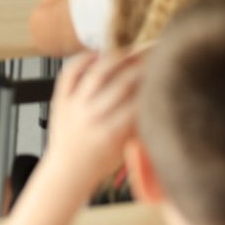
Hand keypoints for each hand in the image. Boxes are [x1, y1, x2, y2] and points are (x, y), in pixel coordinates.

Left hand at [37, 51, 143, 192]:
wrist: (67, 172)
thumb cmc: (100, 162)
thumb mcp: (125, 148)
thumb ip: (139, 123)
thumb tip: (155, 94)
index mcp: (110, 133)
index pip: (138, 100)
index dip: (153, 84)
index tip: (165, 74)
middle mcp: (91, 116)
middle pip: (121, 82)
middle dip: (141, 67)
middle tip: (154, 56)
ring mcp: (73, 106)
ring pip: (97, 72)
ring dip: (117, 58)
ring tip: (131, 52)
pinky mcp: (59, 99)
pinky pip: (70, 72)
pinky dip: (83, 59)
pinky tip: (98, 54)